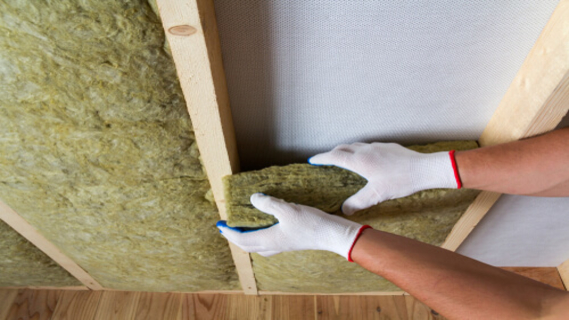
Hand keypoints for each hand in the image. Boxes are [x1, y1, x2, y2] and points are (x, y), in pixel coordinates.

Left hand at [217, 193, 369, 259]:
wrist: (332, 234)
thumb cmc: (311, 223)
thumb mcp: (288, 210)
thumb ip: (269, 204)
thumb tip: (254, 198)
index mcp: (270, 239)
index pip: (242, 239)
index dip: (229, 232)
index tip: (220, 225)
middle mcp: (274, 245)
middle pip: (248, 246)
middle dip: (235, 237)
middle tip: (227, 228)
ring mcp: (283, 245)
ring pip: (258, 246)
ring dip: (247, 239)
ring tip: (243, 228)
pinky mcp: (291, 242)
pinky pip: (268, 244)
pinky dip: (260, 238)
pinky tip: (265, 228)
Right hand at [309, 142, 458, 214]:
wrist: (424, 168)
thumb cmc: (400, 181)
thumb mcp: (377, 195)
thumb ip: (358, 203)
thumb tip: (344, 210)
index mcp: (360, 161)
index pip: (335, 157)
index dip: (322, 158)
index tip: (313, 159)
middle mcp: (366, 150)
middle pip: (343, 148)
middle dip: (332, 153)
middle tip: (325, 159)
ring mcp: (377, 146)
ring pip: (356, 145)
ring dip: (346, 150)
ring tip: (343, 158)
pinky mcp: (388, 147)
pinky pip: (368, 146)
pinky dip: (360, 151)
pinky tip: (366, 159)